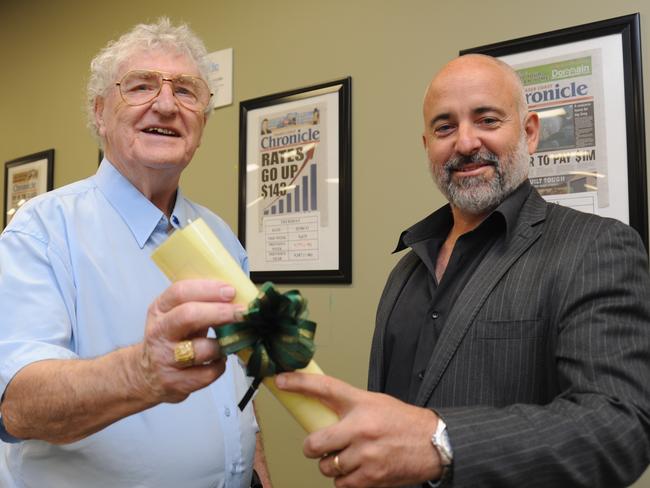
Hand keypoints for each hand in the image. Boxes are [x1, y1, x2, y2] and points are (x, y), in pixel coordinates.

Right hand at [137, 279, 244, 403]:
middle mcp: (159, 332)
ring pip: (201, 349)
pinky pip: (208, 373)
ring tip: (230, 341)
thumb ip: (199, 304)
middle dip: (220, 312)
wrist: (146, 375)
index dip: (208, 290)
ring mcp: (165, 359)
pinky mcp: (175, 382)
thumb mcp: (176, 315)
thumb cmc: (171, 339)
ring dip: (223, 344)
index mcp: (160, 310)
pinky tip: (219, 359)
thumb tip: (236, 297)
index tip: (230, 291)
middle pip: (189, 316)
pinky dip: (220, 365)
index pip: (180, 292)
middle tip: (241, 312)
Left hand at [275, 373, 442, 486]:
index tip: (281, 380)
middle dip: (313, 448)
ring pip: (326, 467)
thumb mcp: (374, 403)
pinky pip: (341, 484)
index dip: (298, 383)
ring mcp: (364, 454)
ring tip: (347, 458)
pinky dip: (344, 480)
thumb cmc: (403, 422)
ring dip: (331, 465)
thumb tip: (320, 410)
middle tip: (320, 447)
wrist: (433, 443)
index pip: (324, 388)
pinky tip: (355, 470)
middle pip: (314, 443)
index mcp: (360, 403)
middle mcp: (360, 427)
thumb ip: (347, 406)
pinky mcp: (371, 477)